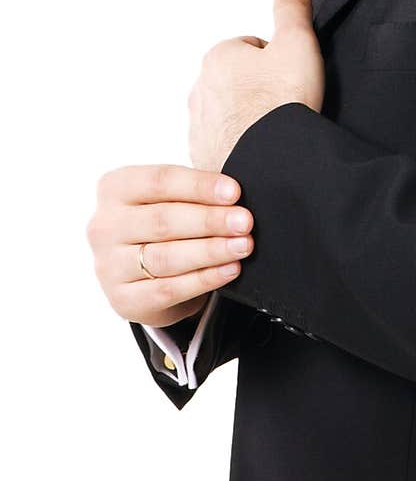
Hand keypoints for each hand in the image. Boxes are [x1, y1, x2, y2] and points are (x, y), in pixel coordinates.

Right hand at [86, 165, 253, 328]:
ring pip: (166, 257)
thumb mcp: (172, 199)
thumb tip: (234, 197)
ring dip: (211, 251)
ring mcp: (108, 266)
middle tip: (245, 222)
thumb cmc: (164, 222)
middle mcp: (104, 226)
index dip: (199, 186)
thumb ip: (195, 193)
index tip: (234, 192)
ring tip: (243, 246)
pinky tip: (230, 269)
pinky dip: (204, 279)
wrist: (143, 274)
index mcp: (114, 188)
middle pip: (163, 220)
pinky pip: (168, 289)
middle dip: (210, 220)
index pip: (159, 181)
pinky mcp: (123, 299)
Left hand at [188, 0, 324, 174]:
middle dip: (259, 90)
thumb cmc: (284, 102)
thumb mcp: (298, 42)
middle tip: (287, 105)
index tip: (291, 78)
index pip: (252, 48)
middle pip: (238, 82)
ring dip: (249, 119)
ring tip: (276, 132)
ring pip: (230, 114)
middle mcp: (200, 89)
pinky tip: (264, 152)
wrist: (271, 163)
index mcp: (218, 57)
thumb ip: (292, 8)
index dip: (278, 61)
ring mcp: (199, 127)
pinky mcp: (203, 158)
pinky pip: (225, 145)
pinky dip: (242, 147)